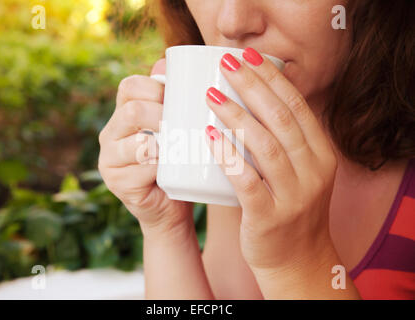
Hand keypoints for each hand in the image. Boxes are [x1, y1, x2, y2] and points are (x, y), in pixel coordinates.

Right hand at [98, 59, 192, 236]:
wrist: (172, 205)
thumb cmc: (178, 162)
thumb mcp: (177, 128)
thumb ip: (171, 99)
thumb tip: (165, 63)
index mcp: (123, 114)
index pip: (130, 86)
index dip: (155, 88)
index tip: (179, 99)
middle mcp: (110, 134)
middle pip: (132, 111)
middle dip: (163, 116)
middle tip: (184, 127)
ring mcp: (109, 159)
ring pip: (138, 142)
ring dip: (166, 145)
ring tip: (182, 149)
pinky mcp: (116, 182)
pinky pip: (141, 169)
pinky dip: (162, 169)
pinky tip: (172, 171)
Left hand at [204, 48, 337, 271]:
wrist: (297, 260)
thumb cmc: (288, 208)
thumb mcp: (297, 171)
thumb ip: (281, 140)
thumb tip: (247, 102)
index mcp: (321, 154)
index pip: (296, 106)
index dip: (271, 78)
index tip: (248, 56)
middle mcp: (313, 171)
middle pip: (280, 118)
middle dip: (252, 86)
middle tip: (226, 64)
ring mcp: (294, 195)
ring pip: (265, 145)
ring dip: (236, 115)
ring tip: (211, 95)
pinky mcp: (270, 216)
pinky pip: (247, 181)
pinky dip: (228, 156)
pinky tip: (210, 135)